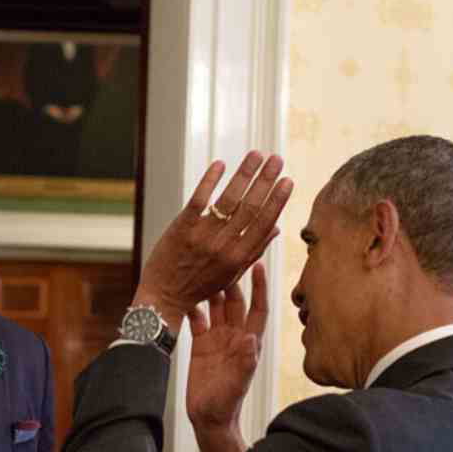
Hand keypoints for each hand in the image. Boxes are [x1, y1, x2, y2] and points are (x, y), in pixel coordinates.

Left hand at [135, 152, 292, 325]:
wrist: (164, 297)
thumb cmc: (200, 286)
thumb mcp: (231, 274)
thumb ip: (253, 251)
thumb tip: (276, 228)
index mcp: (238, 258)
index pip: (263, 224)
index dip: (277, 201)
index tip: (288, 181)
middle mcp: (223, 246)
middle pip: (250, 207)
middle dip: (266, 181)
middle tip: (277, 159)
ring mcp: (202, 235)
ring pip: (229, 199)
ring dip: (244, 174)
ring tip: (256, 154)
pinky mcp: (182, 227)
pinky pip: (199, 199)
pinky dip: (210, 180)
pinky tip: (221, 164)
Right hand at [186, 264, 267, 451]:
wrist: (209, 418)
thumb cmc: (227, 404)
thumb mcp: (237, 384)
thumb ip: (244, 362)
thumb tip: (251, 340)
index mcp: (248, 343)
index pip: (258, 308)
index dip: (260, 288)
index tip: (258, 265)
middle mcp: (235, 336)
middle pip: (235, 301)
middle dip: (231, 281)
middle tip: (222, 261)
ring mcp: (217, 338)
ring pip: (216, 306)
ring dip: (211, 290)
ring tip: (203, 271)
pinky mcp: (200, 344)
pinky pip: (198, 319)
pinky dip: (193, 306)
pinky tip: (186, 294)